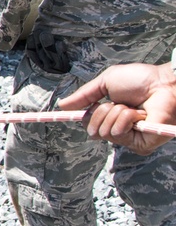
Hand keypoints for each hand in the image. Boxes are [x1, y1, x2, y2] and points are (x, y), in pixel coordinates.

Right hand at [58, 62, 175, 155]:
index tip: (62, 114)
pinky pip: (117, 134)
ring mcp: (130, 138)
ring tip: (133, 108)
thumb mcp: (105, 82)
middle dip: (101, 112)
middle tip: (118, 103)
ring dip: (116, 114)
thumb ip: (84, 95)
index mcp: (111, 115)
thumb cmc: (141, 80)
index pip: (88, 123)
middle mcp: (119, 128)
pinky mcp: (141, 145)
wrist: (164, 83)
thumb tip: (62, 104)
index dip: (81, 118)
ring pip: (104, 132)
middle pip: (91, 129)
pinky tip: (139, 115)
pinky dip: (125, 120)